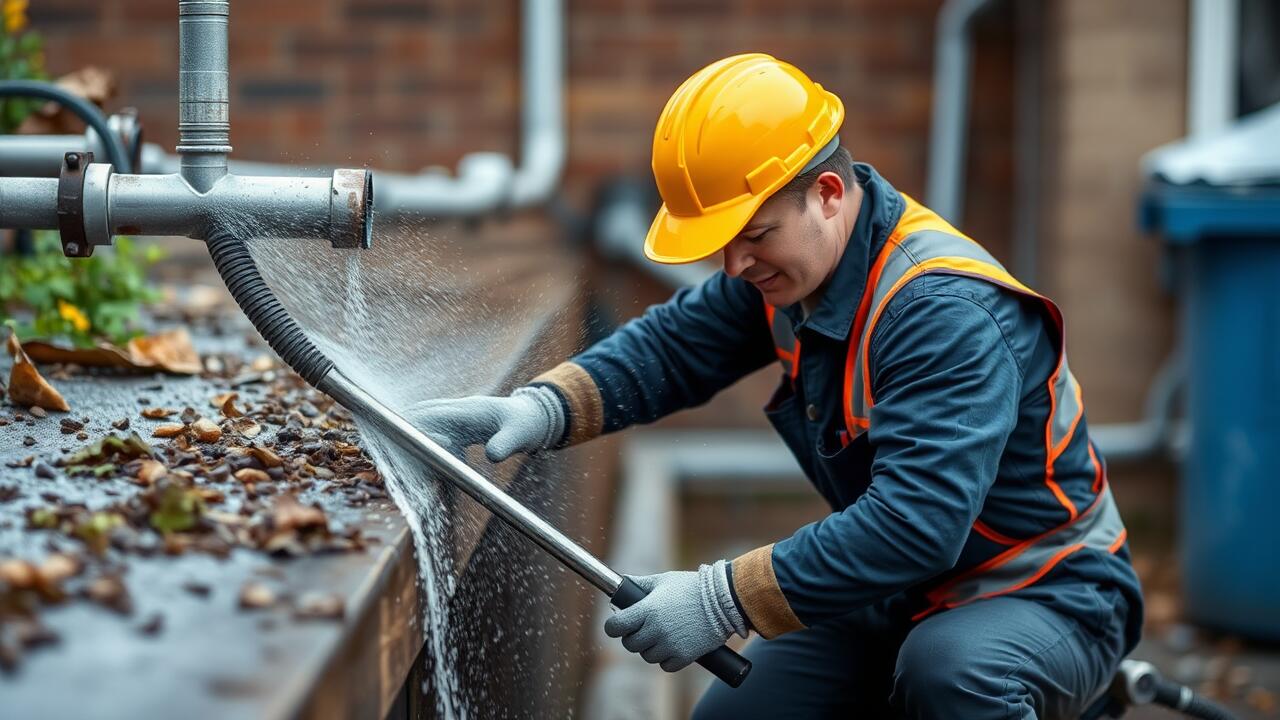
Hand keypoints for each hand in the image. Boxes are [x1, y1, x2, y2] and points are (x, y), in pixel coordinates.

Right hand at [404, 386, 564, 461]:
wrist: (531, 416)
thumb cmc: (525, 424)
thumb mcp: (520, 435)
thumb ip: (506, 444)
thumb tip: (491, 456)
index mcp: (468, 409)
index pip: (430, 414)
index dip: (420, 431)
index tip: (426, 452)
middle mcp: (455, 410)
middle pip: (416, 416)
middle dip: (404, 436)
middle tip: (404, 464)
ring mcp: (452, 416)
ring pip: (420, 424)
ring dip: (414, 444)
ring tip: (417, 475)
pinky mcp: (453, 426)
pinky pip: (430, 433)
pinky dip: (426, 449)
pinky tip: (430, 474)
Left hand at [604, 560, 746, 671]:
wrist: (723, 601)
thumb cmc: (692, 587)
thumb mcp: (664, 581)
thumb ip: (640, 584)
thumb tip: (621, 583)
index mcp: (647, 609)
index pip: (615, 626)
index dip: (613, 626)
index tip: (617, 625)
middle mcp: (656, 629)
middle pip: (629, 644)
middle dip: (633, 637)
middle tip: (642, 629)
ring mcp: (669, 645)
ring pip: (646, 656)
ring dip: (650, 648)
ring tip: (661, 636)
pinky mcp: (683, 657)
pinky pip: (665, 665)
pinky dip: (667, 658)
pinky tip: (673, 646)